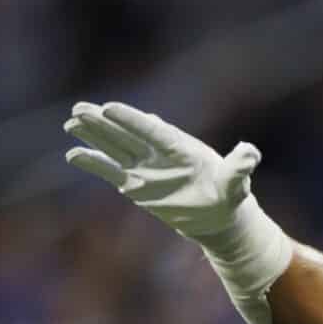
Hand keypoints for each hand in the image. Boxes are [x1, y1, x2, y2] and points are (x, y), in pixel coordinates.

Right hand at [63, 101, 262, 242]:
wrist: (218, 215)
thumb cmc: (228, 195)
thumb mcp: (236, 183)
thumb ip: (239, 168)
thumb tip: (251, 152)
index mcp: (179, 146)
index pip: (151, 130)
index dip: (131, 120)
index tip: (109, 108)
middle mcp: (158, 153)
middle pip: (126, 133)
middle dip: (103, 122)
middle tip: (79, 108)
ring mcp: (145, 167)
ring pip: (114, 147)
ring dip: (93, 135)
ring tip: (71, 121)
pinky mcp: (136, 184)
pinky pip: (110, 171)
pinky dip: (93, 164)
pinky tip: (72, 155)